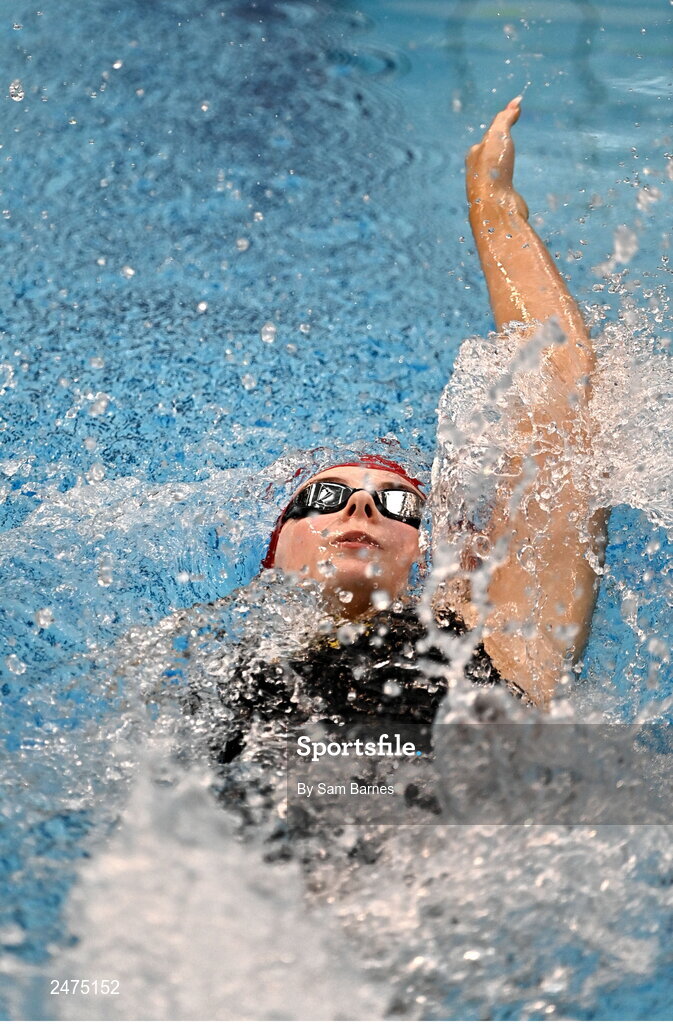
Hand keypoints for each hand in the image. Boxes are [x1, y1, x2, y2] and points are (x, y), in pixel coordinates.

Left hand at [465, 97, 528, 219]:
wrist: (495, 207)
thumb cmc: (493, 169)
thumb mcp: (498, 136)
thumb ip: (505, 118)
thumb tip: (516, 102)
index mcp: (474, 155)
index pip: (489, 134)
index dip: (502, 123)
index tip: (513, 113)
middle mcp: (477, 172)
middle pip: (489, 154)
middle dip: (498, 146)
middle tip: (505, 139)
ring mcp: (488, 188)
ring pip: (495, 172)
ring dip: (501, 167)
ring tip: (505, 163)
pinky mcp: (500, 201)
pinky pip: (504, 187)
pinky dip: (508, 182)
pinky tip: (509, 188)